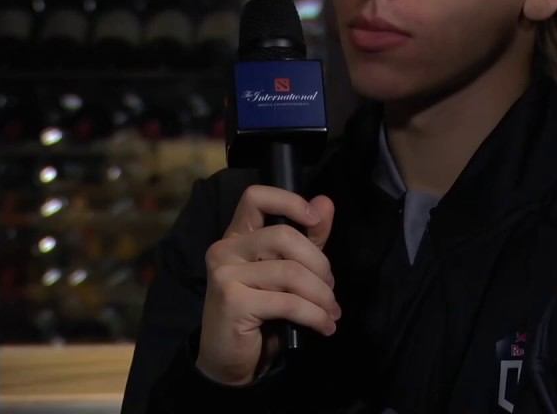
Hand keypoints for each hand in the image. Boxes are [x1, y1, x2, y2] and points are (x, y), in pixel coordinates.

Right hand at [195, 185, 338, 385]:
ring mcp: (225, 275)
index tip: (315, 219)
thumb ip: (308, 237)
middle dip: (319, 263)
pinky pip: (288, 302)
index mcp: (237, 236)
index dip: (289, 201)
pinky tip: (325, 325)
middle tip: (330, 288)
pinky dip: (315, 315)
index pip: (256, 197)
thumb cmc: (261, 311)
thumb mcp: (288, 270)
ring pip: (291, 272)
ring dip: (321, 295)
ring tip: (331, 311)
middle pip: (284, 236)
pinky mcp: (232, 302)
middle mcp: (224, 249)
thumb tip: (325, 202)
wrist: (230, 359)